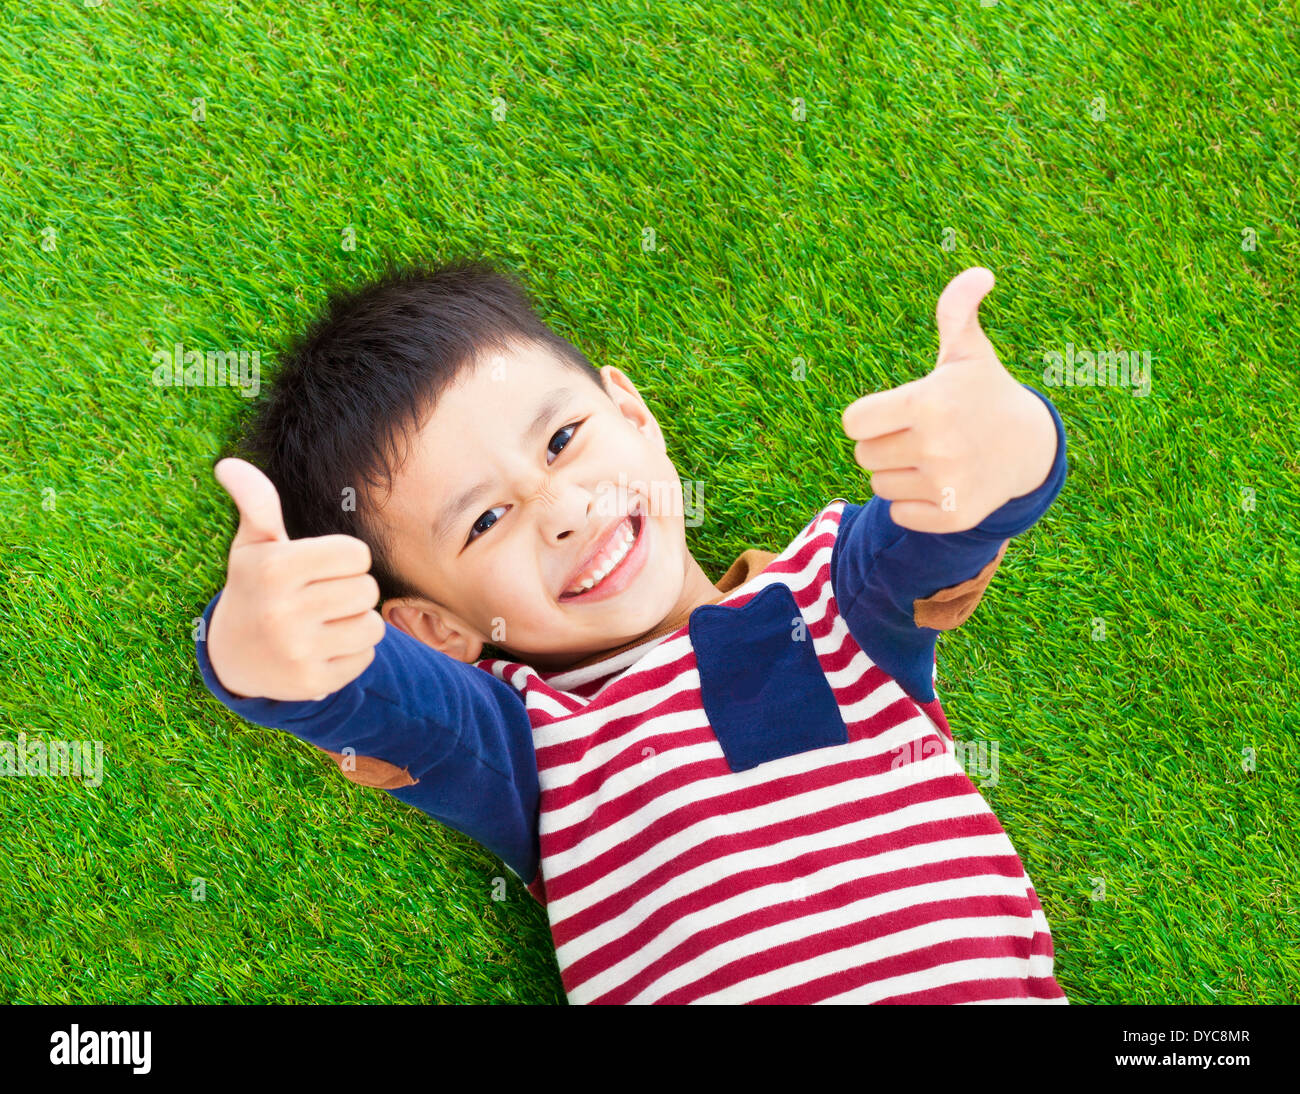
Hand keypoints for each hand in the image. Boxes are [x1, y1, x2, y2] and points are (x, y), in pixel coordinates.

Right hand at [206, 458, 385, 700]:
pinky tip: (321, 649)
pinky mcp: (313, 684)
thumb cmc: (256, 588)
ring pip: (372, 625)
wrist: (233, 658)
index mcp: (273, 570)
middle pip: (368, 589)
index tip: (320, 567)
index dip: (346, 558)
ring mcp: (298, 652)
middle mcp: (282, 612)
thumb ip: (256, 503)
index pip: (357, 554)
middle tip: (319, 597)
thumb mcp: (253, 545)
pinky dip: (351, 653)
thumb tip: (229, 463)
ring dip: (356, 622)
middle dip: (351, 590)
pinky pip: (366, 657)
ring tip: (323, 623)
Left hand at [841, 267, 1056, 532]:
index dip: (869, 417)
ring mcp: (946, 485)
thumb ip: (956, 311)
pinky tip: (942, 484)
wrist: (1030, 447)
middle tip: (919, 435)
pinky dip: (914, 504)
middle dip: (884, 444)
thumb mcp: (968, 352)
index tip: (895, 412)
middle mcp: (936, 445)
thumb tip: (979, 274)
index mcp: (928, 402)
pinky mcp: (953, 516)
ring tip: (933, 458)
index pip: (853, 422)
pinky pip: (899, 514)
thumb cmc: (984, 393)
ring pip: (879, 485)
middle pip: (864, 455)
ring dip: (898, 474)